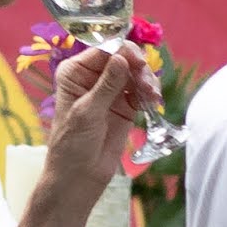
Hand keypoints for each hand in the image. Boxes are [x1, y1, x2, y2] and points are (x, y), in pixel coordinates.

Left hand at [36, 39, 152, 162]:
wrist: (80, 175)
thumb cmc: (73, 143)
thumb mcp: (87, 112)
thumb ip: (106, 85)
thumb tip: (122, 57)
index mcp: (75, 71)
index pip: (103, 50)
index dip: (123, 51)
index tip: (138, 62)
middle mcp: (93, 76)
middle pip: (123, 57)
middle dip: (138, 66)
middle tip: (147, 83)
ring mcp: (112, 89)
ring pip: (136, 72)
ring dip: (147, 80)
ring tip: (152, 96)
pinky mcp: (126, 104)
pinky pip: (143, 90)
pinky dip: (150, 92)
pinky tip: (153, 101)